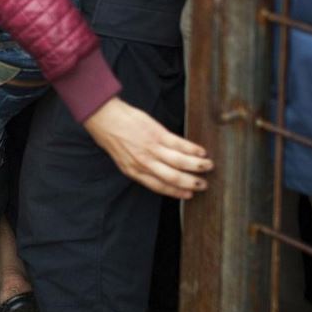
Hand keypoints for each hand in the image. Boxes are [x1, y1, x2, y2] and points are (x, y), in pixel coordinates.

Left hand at [83, 97, 213, 199]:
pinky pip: (179, 144)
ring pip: (180, 162)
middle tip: (204, 185)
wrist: (103, 116)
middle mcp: (144, 163)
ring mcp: (151, 148)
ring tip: (209, 167)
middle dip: (191, 183)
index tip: (189, 196)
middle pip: (173, 178)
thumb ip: (138, 166)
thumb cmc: (110, 135)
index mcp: (133, 171)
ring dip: (197, 166)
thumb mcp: (121, 157)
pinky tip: (201, 152)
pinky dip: (193, 149)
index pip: (159, 186)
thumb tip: (156, 171)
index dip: (176, 192)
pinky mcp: (157, 133)